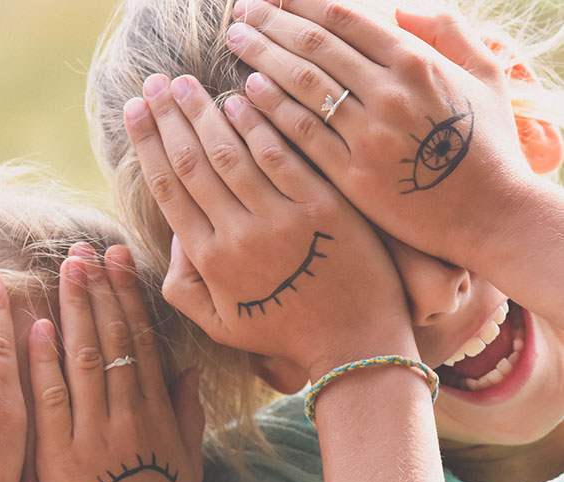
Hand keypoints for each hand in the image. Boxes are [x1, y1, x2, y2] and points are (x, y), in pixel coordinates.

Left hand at [28, 243, 204, 481]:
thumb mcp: (190, 466)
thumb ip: (189, 415)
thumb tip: (189, 369)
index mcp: (158, 416)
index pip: (143, 343)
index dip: (129, 298)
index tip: (118, 262)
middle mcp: (127, 418)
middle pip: (113, 342)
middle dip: (99, 291)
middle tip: (85, 250)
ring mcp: (93, 437)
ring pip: (84, 361)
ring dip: (73, 312)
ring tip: (65, 271)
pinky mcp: (60, 460)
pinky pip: (52, 403)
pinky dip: (44, 363)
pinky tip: (37, 327)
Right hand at [124, 73, 413, 377]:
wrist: (353, 344)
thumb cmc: (283, 333)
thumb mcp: (220, 326)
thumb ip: (183, 287)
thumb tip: (174, 238)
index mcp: (210, 262)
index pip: (170, 190)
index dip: (148, 146)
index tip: (135, 112)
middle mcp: (238, 235)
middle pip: (194, 163)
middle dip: (168, 119)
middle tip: (152, 83)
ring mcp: (281, 218)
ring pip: (231, 152)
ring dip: (204, 112)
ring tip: (184, 83)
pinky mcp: (321, 205)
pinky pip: (282, 155)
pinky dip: (259, 123)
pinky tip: (241, 96)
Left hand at [227, 0, 534, 266]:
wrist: (490, 215)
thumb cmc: (487, 146)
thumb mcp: (484, 75)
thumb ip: (447, 32)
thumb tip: (401, 9)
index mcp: (417, 62)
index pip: (345, 19)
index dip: (302, 2)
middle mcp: (388, 94)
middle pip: (315, 48)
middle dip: (272, 25)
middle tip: (240, 13)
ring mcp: (369, 137)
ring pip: (303, 87)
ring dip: (263, 59)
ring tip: (236, 43)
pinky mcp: (353, 178)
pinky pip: (303, 137)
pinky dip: (273, 111)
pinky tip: (247, 94)